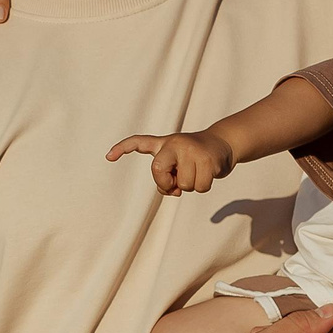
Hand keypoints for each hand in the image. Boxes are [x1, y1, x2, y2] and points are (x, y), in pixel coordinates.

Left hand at [107, 130, 233, 194]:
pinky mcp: (207, 159)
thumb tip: (172, 190)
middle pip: (158, 171)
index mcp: (164, 144)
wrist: (223, 143)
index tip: (108, 157)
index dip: (122, 148)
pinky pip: (200, 186)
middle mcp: (174, 144)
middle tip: (175, 183)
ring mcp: (191, 150)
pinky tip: (208, 172)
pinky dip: (204, 185)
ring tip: (198, 171)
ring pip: (183, 185)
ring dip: (191, 185)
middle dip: (165, 184)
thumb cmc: (195, 158)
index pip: (139, 142)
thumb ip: (169, 177)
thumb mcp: (178, 163)